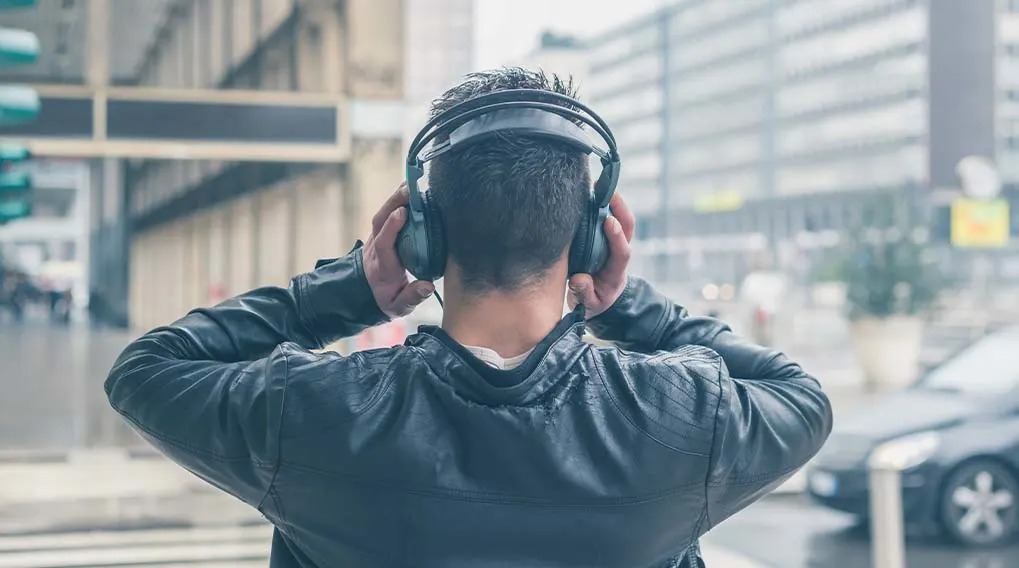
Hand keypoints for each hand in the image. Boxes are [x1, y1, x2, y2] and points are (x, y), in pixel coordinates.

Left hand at [363, 184, 434, 317]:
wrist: (364, 295)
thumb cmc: (385, 299)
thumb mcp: (398, 307)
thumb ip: (412, 297)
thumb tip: (427, 285)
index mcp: (382, 266)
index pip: (384, 243)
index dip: (392, 227)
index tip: (403, 213)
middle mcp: (376, 248)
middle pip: (380, 221)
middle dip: (393, 203)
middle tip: (410, 188)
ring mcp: (376, 239)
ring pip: (382, 214)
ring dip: (395, 198)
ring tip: (413, 183)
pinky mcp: (381, 233)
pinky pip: (387, 213)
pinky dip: (397, 201)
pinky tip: (411, 190)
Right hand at [567, 193, 634, 317]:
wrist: (599, 299)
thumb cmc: (593, 301)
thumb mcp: (588, 305)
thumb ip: (584, 294)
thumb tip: (579, 279)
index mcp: (615, 272)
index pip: (622, 252)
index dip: (618, 236)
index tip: (609, 221)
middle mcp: (618, 253)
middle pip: (628, 228)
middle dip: (621, 209)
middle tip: (607, 191)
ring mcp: (613, 243)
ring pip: (620, 219)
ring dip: (612, 202)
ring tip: (596, 184)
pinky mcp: (605, 237)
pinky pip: (607, 217)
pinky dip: (601, 204)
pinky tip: (588, 191)